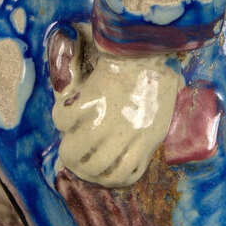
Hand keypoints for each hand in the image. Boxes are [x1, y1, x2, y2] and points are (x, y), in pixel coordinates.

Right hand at [51, 45, 181, 187]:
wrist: (148, 47)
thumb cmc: (159, 75)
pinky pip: (64, 121)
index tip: (99, 168)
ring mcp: (108, 119)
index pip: (121, 177)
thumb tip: (135, 151)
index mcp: (146, 139)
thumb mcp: (163, 114)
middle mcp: (126, 134)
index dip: (105, 178)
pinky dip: (62, 115)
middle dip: (81, 167)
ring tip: (69, 136)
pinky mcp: (91, 101)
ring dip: (68, 145)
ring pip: (73, 153)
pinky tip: (68, 107)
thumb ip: (147, 135)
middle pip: (93, 170)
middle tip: (77, 154)